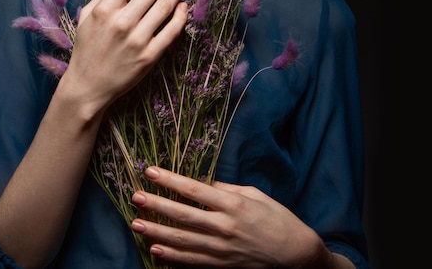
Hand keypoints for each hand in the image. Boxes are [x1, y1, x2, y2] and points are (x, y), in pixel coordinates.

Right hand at [59, 0, 187, 111]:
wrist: (87, 86)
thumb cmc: (87, 47)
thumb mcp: (87, 17)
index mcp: (105, 9)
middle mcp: (122, 22)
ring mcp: (137, 40)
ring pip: (164, 8)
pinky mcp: (149, 57)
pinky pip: (170, 32)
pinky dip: (180, 17)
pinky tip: (184, 6)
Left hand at [130, 166, 331, 267]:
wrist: (296, 255)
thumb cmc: (277, 219)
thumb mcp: (254, 195)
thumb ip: (227, 189)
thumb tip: (205, 183)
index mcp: (233, 205)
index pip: (194, 190)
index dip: (170, 180)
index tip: (150, 171)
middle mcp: (224, 227)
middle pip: (183, 215)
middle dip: (156, 205)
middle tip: (135, 196)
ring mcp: (222, 250)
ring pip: (182, 241)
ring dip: (156, 232)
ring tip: (136, 223)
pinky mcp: (222, 267)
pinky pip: (192, 262)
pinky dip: (172, 258)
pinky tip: (155, 250)